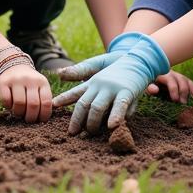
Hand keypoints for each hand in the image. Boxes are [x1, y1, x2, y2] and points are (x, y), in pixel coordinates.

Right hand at [0, 60, 52, 122]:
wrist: (13, 65)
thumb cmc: (29, 83)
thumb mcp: (40, 86)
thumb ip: (44, 99)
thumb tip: (44, 118)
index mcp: (42, 82)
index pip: (46, 102)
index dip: (44, 115)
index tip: (40, 120)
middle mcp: (30, 79)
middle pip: (33, 104)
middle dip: (31, 117)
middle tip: (28, 120)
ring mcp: (16, 80)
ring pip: (19, 103)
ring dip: (19, 113)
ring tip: (19, 113)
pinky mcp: (3, 82)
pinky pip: (6, 100)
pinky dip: (8, 107)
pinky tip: (11, 105)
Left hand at [52, 35, 168, 134]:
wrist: (140, 58)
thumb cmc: (119, 66)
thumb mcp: (99, 70)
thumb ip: (82, 75)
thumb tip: (60, 74)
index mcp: (93, 82)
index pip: (75, 92)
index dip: (64, 99)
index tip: (53, 105)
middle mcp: (100, 85)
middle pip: (83, 104)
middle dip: (77, 119)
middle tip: (73, 133)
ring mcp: (112, 88)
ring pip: (97, 107)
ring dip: (93, 122)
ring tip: (90, 133)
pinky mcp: (127, 91)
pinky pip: (120, 106)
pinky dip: (115, 116)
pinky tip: (112, 126)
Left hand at [149, 69, 192, 103]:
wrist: (151, 78)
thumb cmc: (148, 85)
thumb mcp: (146, 86)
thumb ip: (150, 88)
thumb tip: (155, 90)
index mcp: (163, 75)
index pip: (171, 81)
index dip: (174, 90)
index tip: (175, 100)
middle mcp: (172, 74)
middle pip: (181, 80)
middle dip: (183, 92)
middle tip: (182, 103)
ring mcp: (178, 76)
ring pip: (187, 81)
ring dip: (189, 91)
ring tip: (189, 101)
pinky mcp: (182, 80)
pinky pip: (190, 82)